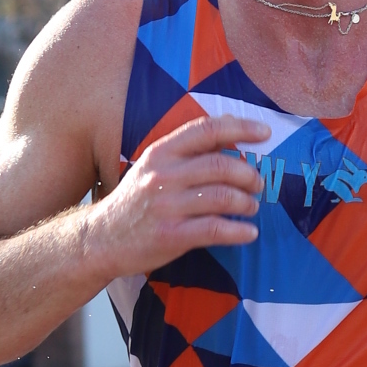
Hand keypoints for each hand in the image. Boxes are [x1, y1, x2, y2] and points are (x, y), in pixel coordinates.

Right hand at [86, 112, 260, 278]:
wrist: (101, 239)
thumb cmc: (135, 201)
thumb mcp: (152, 167)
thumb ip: (185, 153)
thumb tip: (231, 138)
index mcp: (161, 152)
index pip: (206, 129)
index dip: (240, 128)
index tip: (265, 133)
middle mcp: (163, 175)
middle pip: (221, 165)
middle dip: (248, 175)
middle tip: (258, 185)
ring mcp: (167, 205)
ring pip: (222, 197)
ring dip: (246, 203)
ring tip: (251, 208)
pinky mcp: (171, 235)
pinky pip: (215, 229)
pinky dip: (239, 232)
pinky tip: (249, 233)